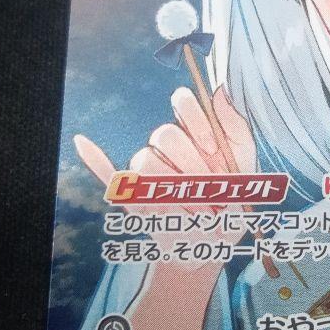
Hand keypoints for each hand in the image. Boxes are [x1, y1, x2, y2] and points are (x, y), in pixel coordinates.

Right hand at [74, 84, 256, 262]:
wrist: (219, 239)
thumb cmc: (234, 197)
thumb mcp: (246, 162)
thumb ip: (235, 127)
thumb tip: (218, 90)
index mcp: (193, 131)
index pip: (183, 102)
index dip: (196, 122)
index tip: (214, 150)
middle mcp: (168, 146)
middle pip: (165, 134)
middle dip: (190, 163)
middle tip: (211, 190)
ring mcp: (149, 170)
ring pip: (145, 160)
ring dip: (173, 189)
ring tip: (197, 211)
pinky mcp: (133, 194)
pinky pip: (108, 173)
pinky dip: (95, 158)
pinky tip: (83, 142)